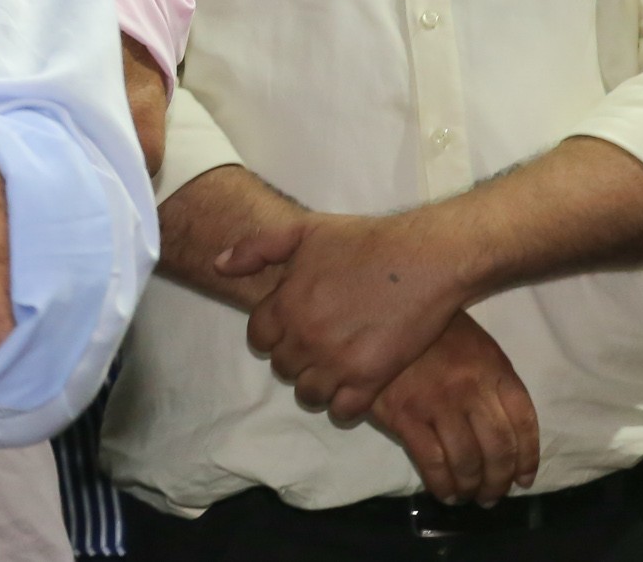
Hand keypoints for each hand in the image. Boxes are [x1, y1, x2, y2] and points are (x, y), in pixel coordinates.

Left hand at [224, 210, 470, 422]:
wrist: (424, 259)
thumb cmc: (364, 240)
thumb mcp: (302, 230)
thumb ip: (256, 248)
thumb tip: (219, 264)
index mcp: (285, 305)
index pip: (258, 339)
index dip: (271, 335)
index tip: (290, 328)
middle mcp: (305, 337)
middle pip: (282, 368)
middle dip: (294, 358)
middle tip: (316, 346)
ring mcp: (337, 361)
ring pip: (308, 394)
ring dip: (316, 384)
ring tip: (332, 369)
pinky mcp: (371, 378)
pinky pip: (343, 411)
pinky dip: (343, 406)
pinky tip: (353, 388)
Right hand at [368, 313, 538, 504]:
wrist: (380, 314)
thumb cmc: (431, 331)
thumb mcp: (475, 345)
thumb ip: (493, 382)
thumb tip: (506, 430)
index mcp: (494, 370)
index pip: (524, 424)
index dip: (527, 458)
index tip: (522, 479)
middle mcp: (472, 390)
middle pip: (498, 449)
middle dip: (499, 481)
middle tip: (492, 496)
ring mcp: (439, 403)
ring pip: (468, 461)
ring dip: (472, 488)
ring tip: (469, 498)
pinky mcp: (406, 415)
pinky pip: (433, 462)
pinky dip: (442, 485)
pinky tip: (444, 493)